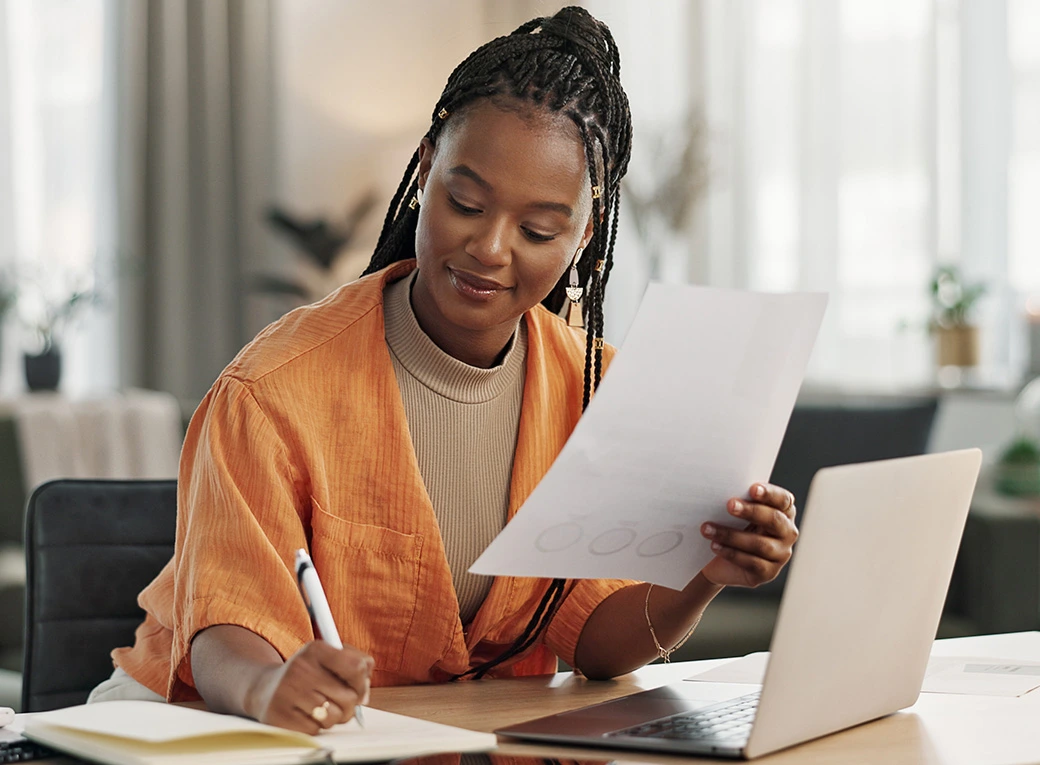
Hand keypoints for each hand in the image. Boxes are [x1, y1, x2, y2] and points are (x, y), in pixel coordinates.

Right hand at [247, 641, 372, 733]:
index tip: (359, 687)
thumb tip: (365, 690)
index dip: (363, 682)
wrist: (265, 688)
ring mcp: (288, 693)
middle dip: (350, 704)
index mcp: (315, 649)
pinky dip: (316, 726)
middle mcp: (300, 669)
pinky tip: (307, 715)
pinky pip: (316, 730)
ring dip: (334, 717)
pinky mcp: (280, 717)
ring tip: (322, 708)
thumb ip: (354, 663)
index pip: (356, 667)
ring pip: (334, 716)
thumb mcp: (326, 657)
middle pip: (350, 697)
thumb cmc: (306, 674)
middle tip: (340, 701)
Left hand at [699, 482, 797, 588]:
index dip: (769, 493)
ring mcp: (780, 555)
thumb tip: (723, 488)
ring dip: (731, 535)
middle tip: (729, 504)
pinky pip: (752, 563)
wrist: (717, 560)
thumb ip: (738, 501)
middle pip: (774, 520)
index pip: (783, 499)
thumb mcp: (735, 512)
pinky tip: (714, 546)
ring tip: (708, 529)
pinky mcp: (768, 573)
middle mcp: (787, 533)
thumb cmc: (729, 526)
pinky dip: (731, 553)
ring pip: (760, 544)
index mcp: (784, 512)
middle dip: (751, 511)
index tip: (752, 489)